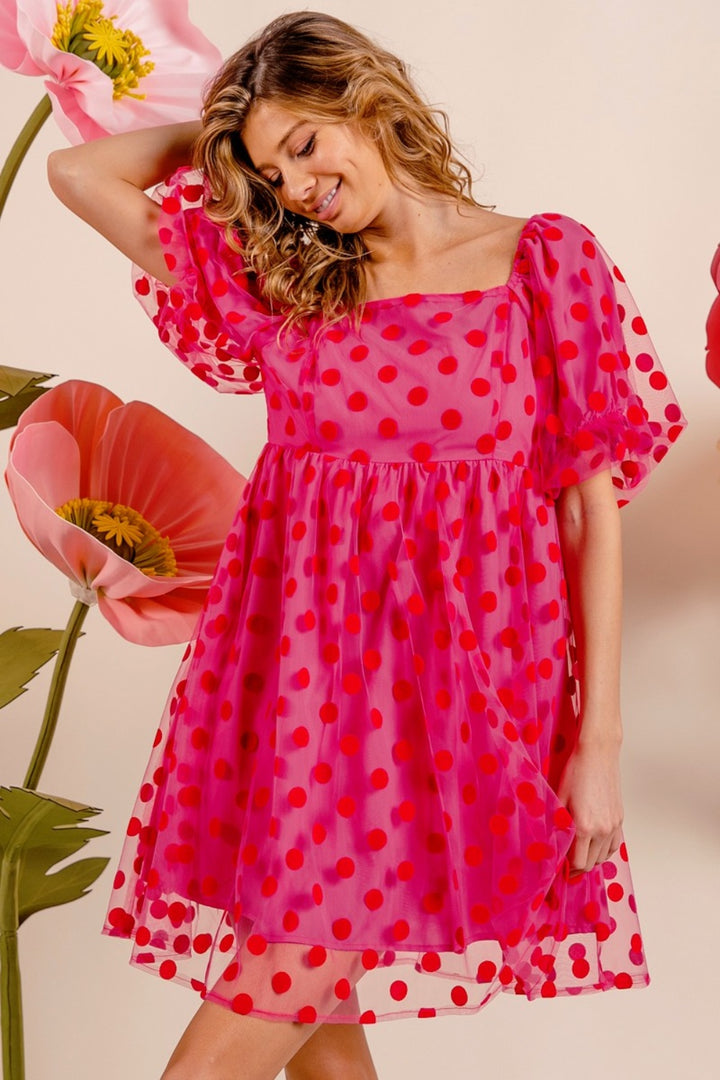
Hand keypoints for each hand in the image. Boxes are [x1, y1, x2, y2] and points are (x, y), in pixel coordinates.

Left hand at [556, 733, 623, 877]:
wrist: (598, 753)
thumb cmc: (575, 771)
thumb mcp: (559, 798)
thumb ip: (556, 824)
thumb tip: (551, 843)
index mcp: (584, 827)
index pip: (577, 863)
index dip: (566, 868)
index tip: (557, 865)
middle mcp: (602, 830)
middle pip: (590, 864)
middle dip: (576, 867)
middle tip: (564, 863)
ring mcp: (613, 825)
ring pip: (603, 857)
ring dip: (590, 859)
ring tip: (576, 852)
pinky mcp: (620, 819)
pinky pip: (614, 846)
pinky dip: (603, 850)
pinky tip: (593, 844)